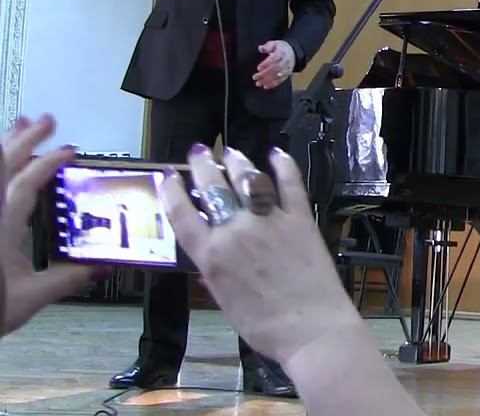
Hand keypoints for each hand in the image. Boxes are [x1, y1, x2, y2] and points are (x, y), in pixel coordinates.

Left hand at [1, 114, 95, 335]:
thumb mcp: (31, 298)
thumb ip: (67, 279)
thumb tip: (102, 267)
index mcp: (3, 226)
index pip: (26, 182)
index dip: (48, 162)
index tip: (70, 150)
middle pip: (3, 164)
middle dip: (25, 138)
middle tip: (46, 119)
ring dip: (4, 145)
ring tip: (18, 123)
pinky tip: (1, 163)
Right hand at [159, 145, 360, 364]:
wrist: (311, 329)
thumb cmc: (264, 326)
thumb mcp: (225, 301)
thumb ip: (216, 273)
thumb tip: (211, 258)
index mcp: (211, 256)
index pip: (182, 214)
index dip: (171, 191)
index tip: (166, 175)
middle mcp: (236, 231)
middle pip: (213, 188)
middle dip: (202, 166)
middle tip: (199, 152)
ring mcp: (270, 221)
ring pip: (248, 180)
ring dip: (237, 163)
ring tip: (232, 153)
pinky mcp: (300, 219)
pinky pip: (290, 185)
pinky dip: (283, 166)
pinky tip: (276, 154)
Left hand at [254, 40, 295, 89]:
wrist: (293, 53)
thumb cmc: (281, 48)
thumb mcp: (275, 43)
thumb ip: (268, 46)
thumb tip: (261, 48)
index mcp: (282, 53)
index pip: (274, 58)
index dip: (266, 64)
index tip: (258, 68)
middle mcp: (285, 62)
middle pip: (275, 69)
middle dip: (264, 74)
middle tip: (255, 77)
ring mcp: (287, 69)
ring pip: (277, 76)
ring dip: (267, 80)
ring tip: (258, 83)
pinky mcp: (287, 74)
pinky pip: (280, 80)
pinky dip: (273, 84)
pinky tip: (265, 86)